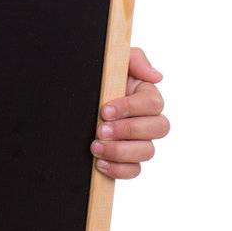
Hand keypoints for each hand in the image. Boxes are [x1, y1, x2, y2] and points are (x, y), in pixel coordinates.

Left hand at [90, 45, 168, 178]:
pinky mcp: (129, 160)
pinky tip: (100, 162)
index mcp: (146, 95)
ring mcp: (140, 142)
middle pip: (158, 128)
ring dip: (120, 151)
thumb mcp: (113, 62)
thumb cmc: (98, 80)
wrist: (73, 101)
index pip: (153, 103)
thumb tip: (157, 77)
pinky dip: (118, 169)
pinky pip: (134, 170)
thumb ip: (135, 60)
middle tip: (101, 129)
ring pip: (147, 152)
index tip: (105, 110)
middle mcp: (148, 119)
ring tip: (96, 147)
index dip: (130, 108)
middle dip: (128, 130)